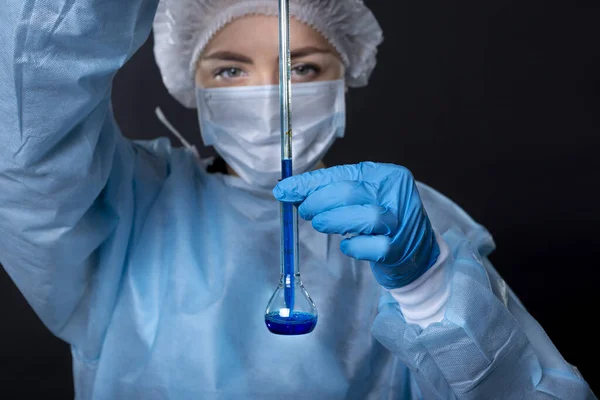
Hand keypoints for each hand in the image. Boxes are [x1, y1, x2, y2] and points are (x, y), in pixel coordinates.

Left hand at [273, 162, 439, 288]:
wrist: (415, 254)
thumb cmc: (381, 221)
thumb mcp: (360, 197)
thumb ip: (329, 191)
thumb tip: (289, 190)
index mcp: (386, 175)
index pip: (342, 173)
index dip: (309, 183)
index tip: (284, 190)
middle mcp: (398, 194)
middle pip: (349, 192)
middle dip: (318, 202)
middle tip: (305, 211)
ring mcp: (401, 222)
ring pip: (365, 217)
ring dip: (334, 221)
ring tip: (321, 224)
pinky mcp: (400, 249)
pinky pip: (373, 247)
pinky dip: (354, 246)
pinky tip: (347, 244)